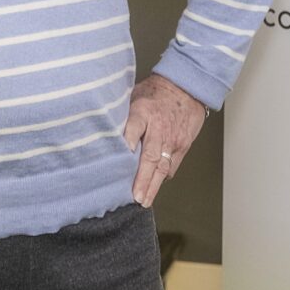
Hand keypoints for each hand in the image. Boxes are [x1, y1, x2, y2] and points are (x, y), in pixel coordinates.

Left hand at [124, 73, 207, 206]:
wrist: (186, 89)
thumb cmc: (155, 93)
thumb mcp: (133, 96)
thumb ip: (122, 115)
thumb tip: (103, 130)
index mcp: (143, 111)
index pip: (133, 129)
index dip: (126, 145)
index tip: (118, 162)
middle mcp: (159, 128)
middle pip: (151, 157)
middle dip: (143, 179)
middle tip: (135, 197)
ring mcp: (173, 139)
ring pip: (163, 166)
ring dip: (153, 185)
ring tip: (144, 200)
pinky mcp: (183, 146)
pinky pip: (172, 165)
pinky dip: (163, 177)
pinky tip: (154, 187)